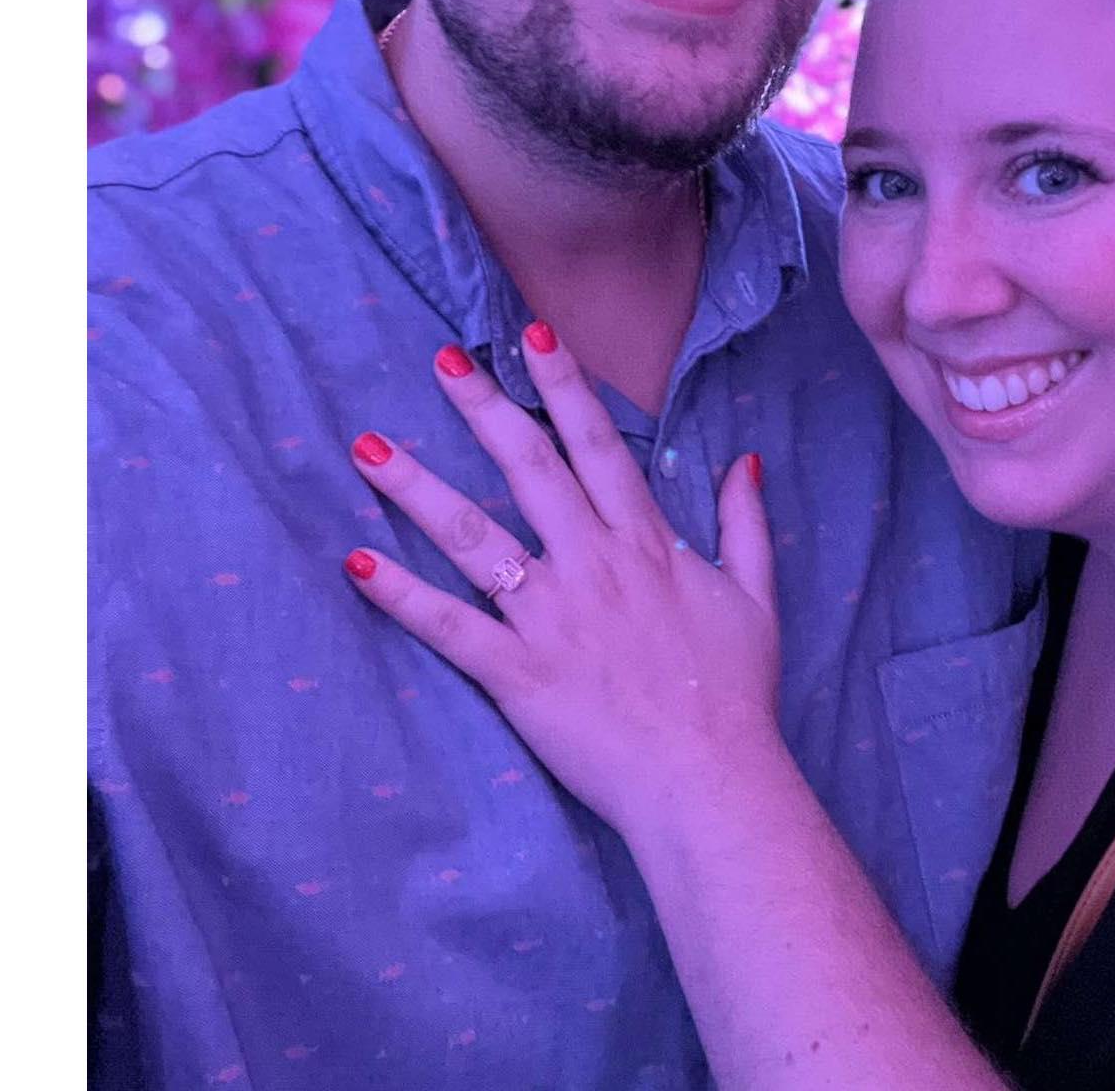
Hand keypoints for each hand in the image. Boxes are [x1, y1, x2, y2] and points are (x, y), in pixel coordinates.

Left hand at [341, 325, 783, 837]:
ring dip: (418, 489)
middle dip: (484, 408)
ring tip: (369, 447)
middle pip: (529, 467)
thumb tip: (746, 460)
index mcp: (645, 542)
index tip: (533, 334)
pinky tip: (358, 564)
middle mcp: (593, 563)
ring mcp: (551, 615)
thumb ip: (745, 522)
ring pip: (474, 536)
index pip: (599, 444)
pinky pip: (449, 627)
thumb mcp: (757, 595)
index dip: (565, 384)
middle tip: (444, 360)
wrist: (711, 780)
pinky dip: (401, 596)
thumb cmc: (736, 693)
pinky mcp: (518, 673)